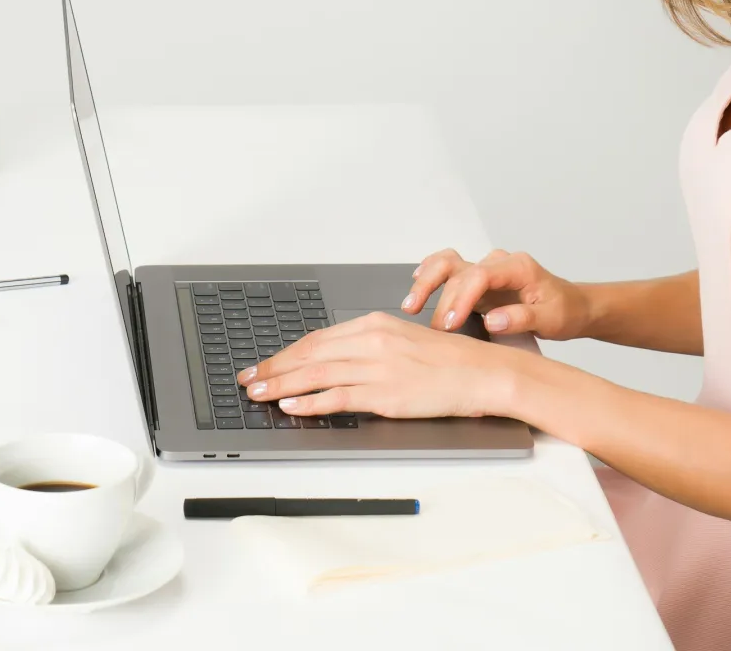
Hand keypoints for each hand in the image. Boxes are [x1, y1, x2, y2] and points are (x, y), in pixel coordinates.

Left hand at [234, 311, 518, 419]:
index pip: (318, 338)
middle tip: (248, 379)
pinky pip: (339, 398)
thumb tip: (335, 360)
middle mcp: (373, 341)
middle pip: (310, 354)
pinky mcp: (386, 394)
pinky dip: (311, 402)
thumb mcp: (404, 340)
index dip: (286, 353)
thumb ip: (370, 346)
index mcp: (376, 324)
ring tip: (258, 394)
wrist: (483, 373)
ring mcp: (378, 368)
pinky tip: (292, 406)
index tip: (265, 363)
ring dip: (281, 385)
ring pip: (317, 375)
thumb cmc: (449, 361)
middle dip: (273, 368)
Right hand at [401, 247, 589, 339]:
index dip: (461, 298)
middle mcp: (498, 263)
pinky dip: (430, 274)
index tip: (451, 324)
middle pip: (458, 269)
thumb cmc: (564, 311)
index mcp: (518, 267)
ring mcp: (486, 270)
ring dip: (426, 281)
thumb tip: (491, 320)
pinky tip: (416, 285)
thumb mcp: (551, 319)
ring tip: (410, 305)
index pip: (480, 275)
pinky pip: (449, 270)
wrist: (573, 306)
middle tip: (434, 328)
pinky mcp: (478, 282)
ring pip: (448, 264)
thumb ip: (522, 318)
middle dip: (441, 298)